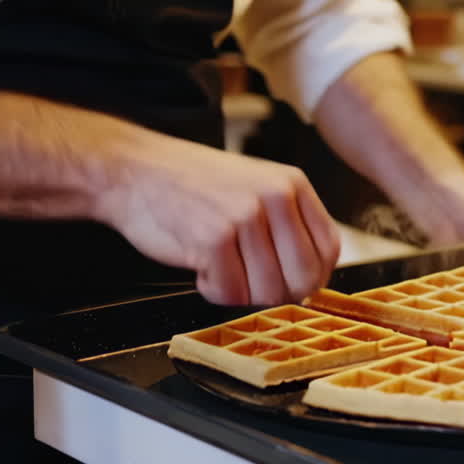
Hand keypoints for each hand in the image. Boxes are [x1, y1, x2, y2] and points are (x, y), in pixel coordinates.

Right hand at [99, 133, 339, 304]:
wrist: (135, 170)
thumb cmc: (191, 185)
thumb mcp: (254, 187)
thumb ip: (285, 224)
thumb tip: (308, 278)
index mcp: (291, 184)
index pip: (329, 250)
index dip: (311, 278)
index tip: (290, 283)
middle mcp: (275, 197)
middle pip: (303, 279)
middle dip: (276, 294)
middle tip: (249, 283)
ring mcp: (245, 216)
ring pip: (266, 292)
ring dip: (239, 291)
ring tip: (219, 267)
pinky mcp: (214, 238)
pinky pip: (229, 293)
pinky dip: (212, 290)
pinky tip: (201, 266)